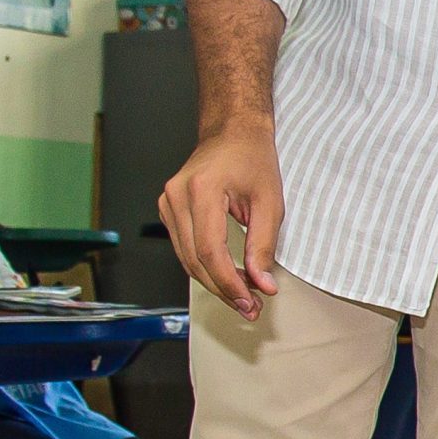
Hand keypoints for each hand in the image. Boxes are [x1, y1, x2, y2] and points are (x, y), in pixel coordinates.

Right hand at [157, 123, 283, 320]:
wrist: (233, 132)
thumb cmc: (252, 157)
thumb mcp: (270, 201)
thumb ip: (264, 245)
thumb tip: (262, 284)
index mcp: (201, 189)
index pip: (210, 251)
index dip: (229, 283)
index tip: (250, 301)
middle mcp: (176, 196)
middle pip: (195, 260)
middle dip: (224, 289)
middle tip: (251, 307)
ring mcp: (167, 202)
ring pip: (187, 259)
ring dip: (215, 282)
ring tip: (244, 297)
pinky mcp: (168, 210)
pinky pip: (184, 248)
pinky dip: (205, 266)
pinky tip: (227, 277)